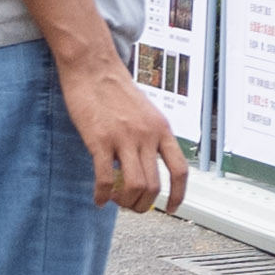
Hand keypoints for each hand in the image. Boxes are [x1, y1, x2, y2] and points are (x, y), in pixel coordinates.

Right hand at [58, 45, 183, 213]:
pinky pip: (104, 178)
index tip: (171, 208)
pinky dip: (102, 195)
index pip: (180, 170)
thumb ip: (152, 136)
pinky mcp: (100, 139)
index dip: (178, 194)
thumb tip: (151, 163)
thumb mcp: (147, 112)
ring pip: (134, 187)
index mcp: (162, 129)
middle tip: (132, 205)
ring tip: (115, 201)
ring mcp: (124, 138)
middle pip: (154, 186)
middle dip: (143, 204)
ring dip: (125, 202)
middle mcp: (147, 135)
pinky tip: (98, 198)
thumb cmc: (116, 88)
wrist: (93, 66)